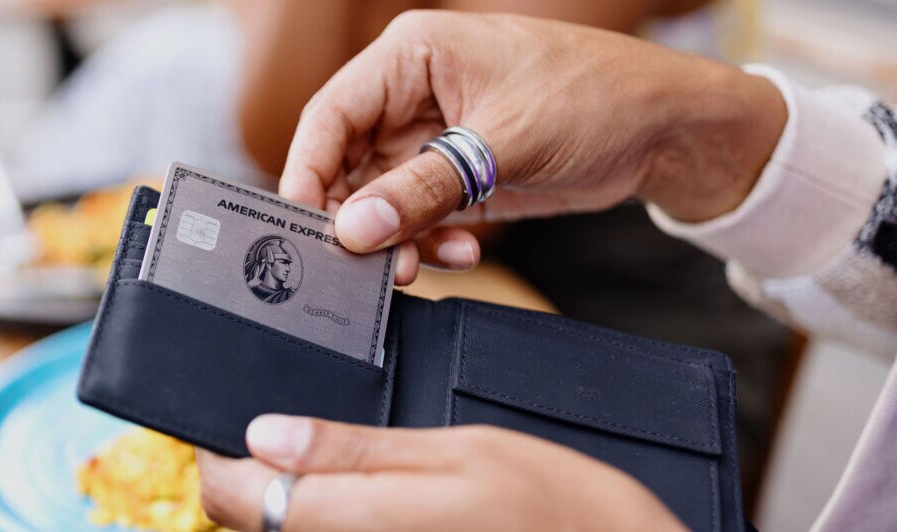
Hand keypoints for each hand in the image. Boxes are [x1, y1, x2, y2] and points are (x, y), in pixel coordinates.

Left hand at [196, 414, 684, 530]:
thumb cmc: (560, 509)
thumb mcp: (462, 451)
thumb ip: (358, 450)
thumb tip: (268, 434)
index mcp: (359, 522)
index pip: (238, 498)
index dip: (221, 458)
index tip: (231, 423)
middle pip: (258, 524)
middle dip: (258, 476)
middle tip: (294, 429)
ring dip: (295, 499)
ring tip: (338, 456)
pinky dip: (332, 517)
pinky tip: (370, 494)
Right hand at [278, 11, 785, 282]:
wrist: (666, 129)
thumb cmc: (596, 98)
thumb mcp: (505, 143)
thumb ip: (424, 188)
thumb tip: (354, 229)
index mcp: (412, 55)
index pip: (330, 115)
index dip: (307, 174)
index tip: (304, 230)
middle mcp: (413, 95)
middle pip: (347, 164)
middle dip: (356, 219)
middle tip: (368, 266)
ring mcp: (435, 137)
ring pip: (381, 198)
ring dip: (395, 239)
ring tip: (417, 268)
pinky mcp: (460, 174)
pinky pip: (420, 215)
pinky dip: (431, 241)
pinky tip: (461, 252)